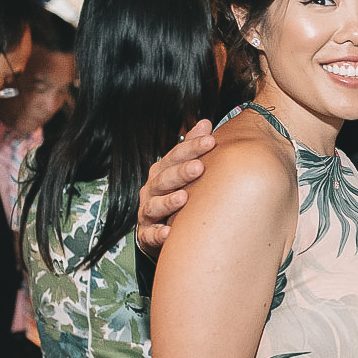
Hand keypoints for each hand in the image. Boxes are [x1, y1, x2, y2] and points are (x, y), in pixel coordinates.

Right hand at [137, 119, 215, 257]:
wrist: (158, 228)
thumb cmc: (175, 194)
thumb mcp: (182, 169)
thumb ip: (192, 148)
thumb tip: (206, 122)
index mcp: (163, 171)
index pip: (176, 156)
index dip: (192, 147)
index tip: (211, 141)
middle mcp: (152, 189)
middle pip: (165, 178)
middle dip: (181, 172)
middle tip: (199, 168)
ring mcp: (148, 211)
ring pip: (154, 205)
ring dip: (168, 202)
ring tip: (183, 198)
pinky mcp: (146, 234)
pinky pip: (150, 234)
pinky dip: (158, 234)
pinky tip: (169, 232)